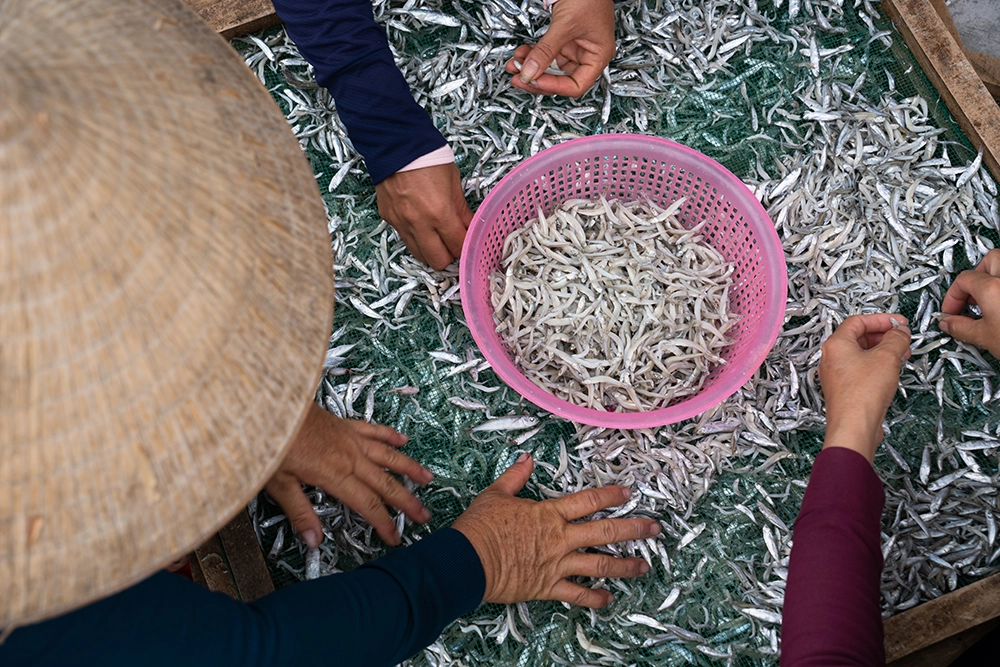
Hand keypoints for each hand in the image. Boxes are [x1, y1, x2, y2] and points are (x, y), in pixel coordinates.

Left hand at [265, 403, 432, 546]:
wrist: (269, 408)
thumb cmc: (270, 444)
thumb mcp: (279, 485)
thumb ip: (300, 513)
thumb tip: (314, 541)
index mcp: (335, 474)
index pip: (367, 504)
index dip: (384, 523)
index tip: (395, 537)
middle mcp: (349, 456)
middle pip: (385, 483)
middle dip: (406, 501)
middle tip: (423, 515)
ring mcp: (349, 438)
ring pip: (387, 455)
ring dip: (409, 468)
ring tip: (428, 478)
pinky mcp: (344, 425)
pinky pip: (374, 430)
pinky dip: (390, 435)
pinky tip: (403, 439)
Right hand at [375, 163, 472, 270]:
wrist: (396, 143)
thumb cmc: (428, 158)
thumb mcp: (453, 182)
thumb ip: (461, 209)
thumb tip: (470, 226)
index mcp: (440, 213)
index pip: (458, 246)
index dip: (466, 247)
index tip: (469, 242)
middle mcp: (419, 224)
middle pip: (438, 261)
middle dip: (449, 255)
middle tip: (453, 243)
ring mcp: (401, 224)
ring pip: (419, 255)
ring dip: (431, 250)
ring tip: (437, 237)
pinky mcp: (389, 219)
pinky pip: (405, 239)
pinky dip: (416, 237)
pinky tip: (421, 224)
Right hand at [452, 454, 658, 606]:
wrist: (468, 561)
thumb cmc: (481, 527)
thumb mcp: (496, 494)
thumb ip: (515, 477)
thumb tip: (526, 459)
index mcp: (549, 513)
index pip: (588, 500)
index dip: (610, 494)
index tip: (628, 492)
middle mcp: (560, 538)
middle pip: (605, 532)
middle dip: (633, 529)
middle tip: (654, 529)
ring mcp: (557, 564)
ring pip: (599, 565)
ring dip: (624, 566)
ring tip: (644, 567)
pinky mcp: (548, 586)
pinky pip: (577, 594)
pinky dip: (594, 598)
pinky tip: (608, 598)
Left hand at [504, 0, 614, 96]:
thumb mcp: (565, 25)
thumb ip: (546, 51)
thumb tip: (530, 73)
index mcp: (598, 55)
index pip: (576, 85)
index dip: (554, 86)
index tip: (534, 81)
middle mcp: (587, 54)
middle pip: (561, 78)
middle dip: (538, 78)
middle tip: (519, 77)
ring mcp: (574, 46)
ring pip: (550, 66)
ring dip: (531, 67)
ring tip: (515, 65)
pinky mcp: (563, 38)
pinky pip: (546, 53)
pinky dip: (532, 55)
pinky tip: (521, 54)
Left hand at [818, 314, 911, 462]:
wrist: (854, 426)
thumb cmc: (863, 392)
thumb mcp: (887, 357)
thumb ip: (896, 339)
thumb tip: (901, 331)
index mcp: (836, 344)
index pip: (858, 321)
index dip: (881, 319)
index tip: (900, 322)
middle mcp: (832, 358)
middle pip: (858, 337)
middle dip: (883, 336)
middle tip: (902, 338)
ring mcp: (836, 375)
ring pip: (861, 355)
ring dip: (883, 351)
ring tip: (903, 354)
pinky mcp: (844, 390)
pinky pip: (861, 370)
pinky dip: (877, 366)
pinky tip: (892, 371)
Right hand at [940, 249, 999, 356]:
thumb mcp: (986, 338)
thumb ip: (961, 327)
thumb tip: (948, 323)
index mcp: (992, 287)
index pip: (964, 280)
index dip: (953, 297)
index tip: (952, 312)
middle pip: (990, 261)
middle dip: (977, 277)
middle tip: (972, 299)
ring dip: (995, 279)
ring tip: (990, 302)